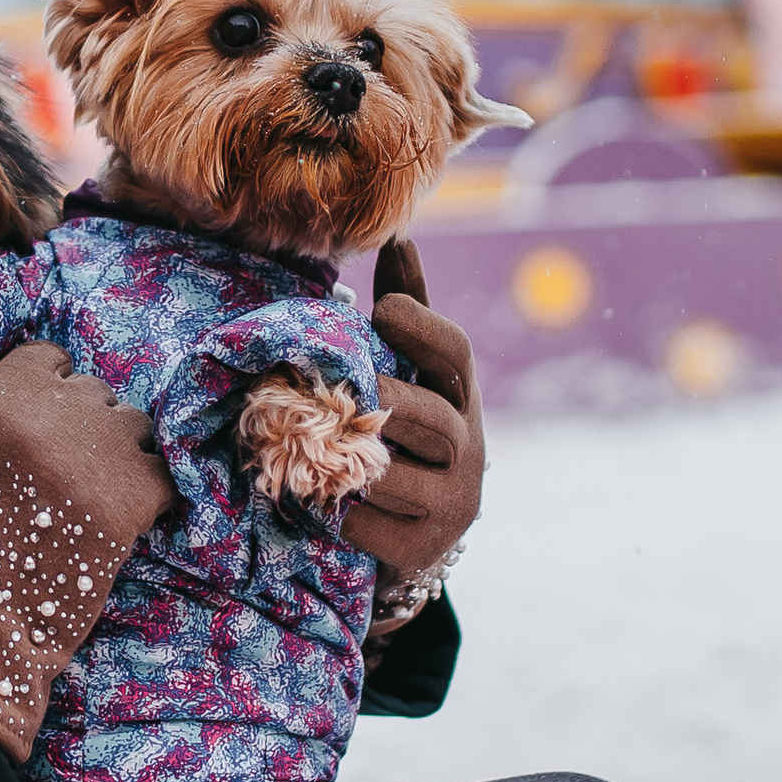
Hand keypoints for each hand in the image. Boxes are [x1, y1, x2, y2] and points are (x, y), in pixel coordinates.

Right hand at [0, 343, 171, 762]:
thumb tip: (14, 391)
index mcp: (0, 395)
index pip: (50, 359)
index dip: (50, 393)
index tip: (48, 428)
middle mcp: (54, 411)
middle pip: (94, 392)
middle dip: (86, 427)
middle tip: (70, 474)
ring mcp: (99, 450)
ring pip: (135, 424)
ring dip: (123, 453)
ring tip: (99, 495)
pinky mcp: (135, 493)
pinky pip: (167, 473)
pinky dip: (156, 493)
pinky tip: (135, 516)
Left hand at [345, 239, 483, 591]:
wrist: (416, 533)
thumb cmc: (403, 430)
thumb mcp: (408, 371)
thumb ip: (405, 310)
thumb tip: (397, 233)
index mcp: (459, 395)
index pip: (456, 353)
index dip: (423, 328)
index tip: (382, 309)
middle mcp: (467, 447)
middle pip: (433, 417)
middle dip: (387, 403)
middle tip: (347, 392)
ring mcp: (452, 502)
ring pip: (398, 477)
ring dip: (353, 464)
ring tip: (314, 450)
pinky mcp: (423, 548)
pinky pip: (373, 527)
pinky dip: (343, 513)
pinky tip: (320, 503)